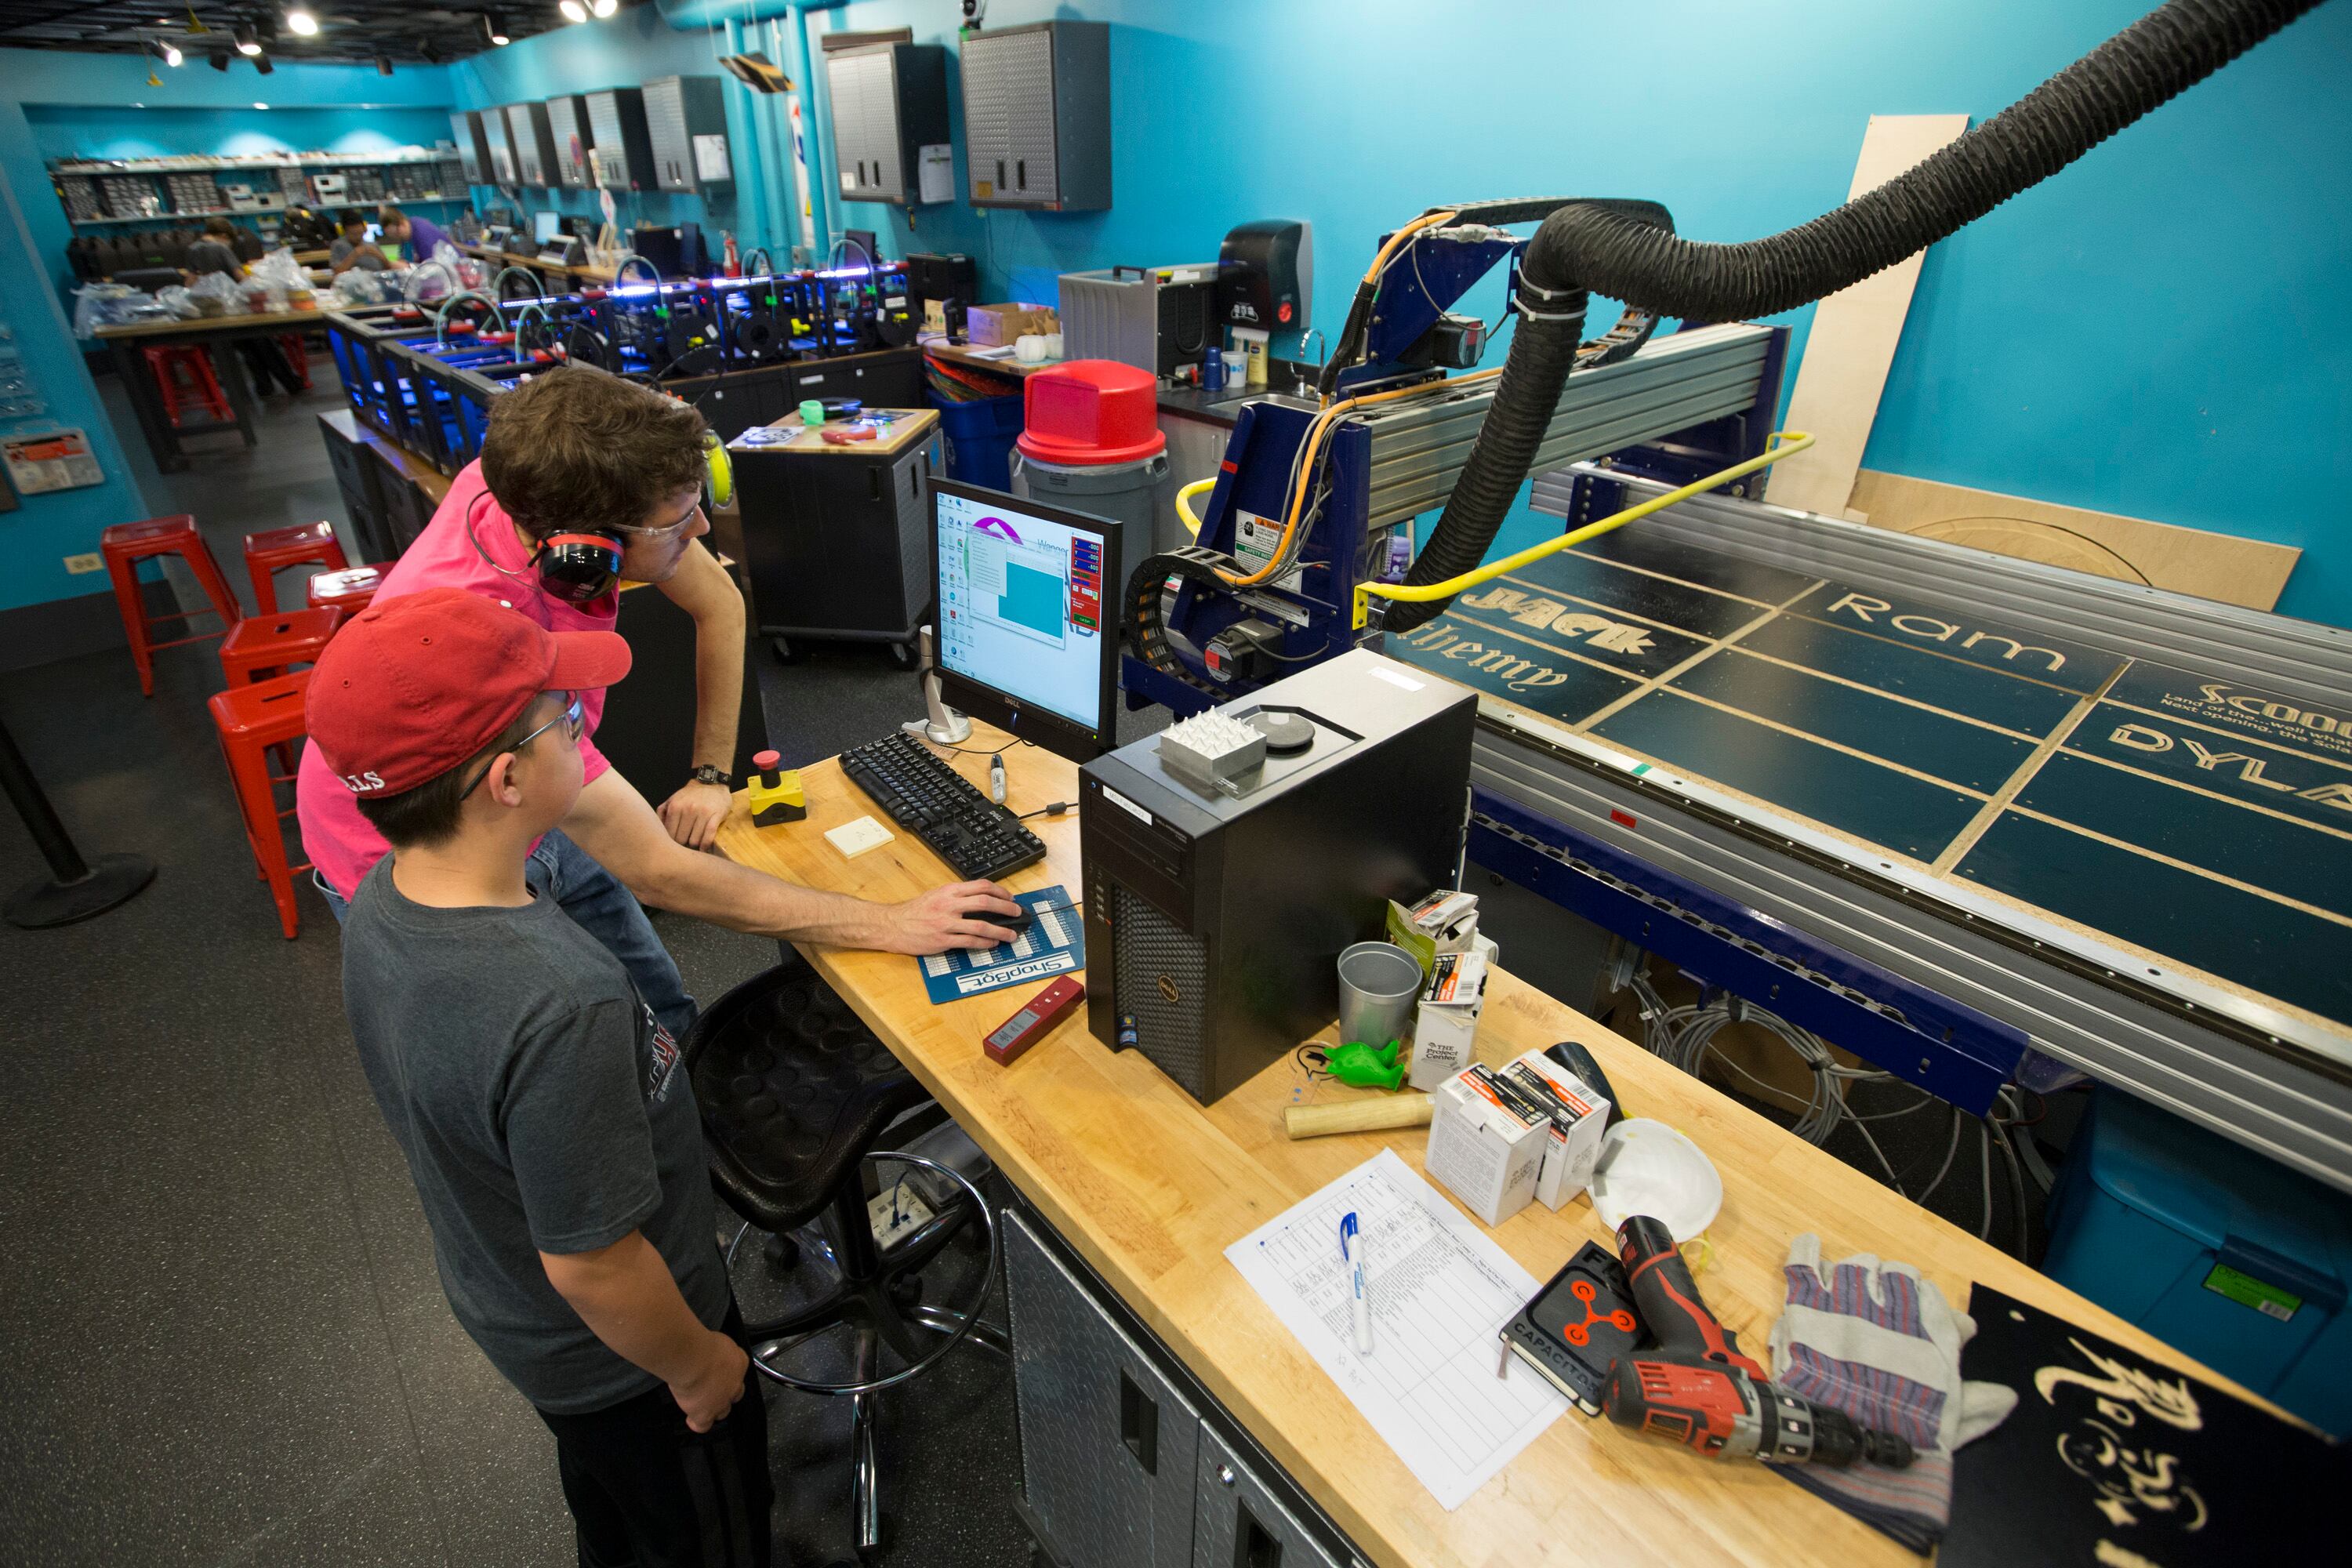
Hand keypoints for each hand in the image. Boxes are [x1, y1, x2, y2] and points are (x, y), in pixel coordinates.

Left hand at [657, 779, 733, 850]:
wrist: (713, 782)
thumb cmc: (691, 794)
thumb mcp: (673, 798)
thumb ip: (662, 812)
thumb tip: (658, 829)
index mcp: (675, 806)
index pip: (670, 833)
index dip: (672, 841)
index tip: (675, 843)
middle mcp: (688, 809)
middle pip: (682, 839)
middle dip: (683, 843)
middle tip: (686, 842)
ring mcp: (703, 813)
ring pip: (695, 840)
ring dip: (695, 844)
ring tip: (695, 842)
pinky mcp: (716, 816)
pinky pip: (708, 837)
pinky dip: (705, 845)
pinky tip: (703, 847)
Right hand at [669, 1330, 749, 1432]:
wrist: (693, 1358)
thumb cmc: (701, 1343)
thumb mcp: (716, 1339)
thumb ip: (717, 1348)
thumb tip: (708, 1348)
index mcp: (739, 1362)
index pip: (738, 1371)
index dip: (728, 1374)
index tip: (718, 1371)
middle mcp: (734, 1384)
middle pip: (734, 1394)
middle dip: (725, 1393)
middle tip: (711, 1388)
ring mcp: (721, 1402)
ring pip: (722, 1412)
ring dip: (714, 1408)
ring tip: (702, 1403)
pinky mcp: (704, 1414)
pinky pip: (703, 1426)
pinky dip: (698, 1423)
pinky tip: (692, 1418)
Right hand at [871, 880, 1022, 953]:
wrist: (892, 925)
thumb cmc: (913, 911)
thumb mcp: (936, 895)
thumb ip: (956, 896)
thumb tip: (980, 900)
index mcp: (949, 891)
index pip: (981, 886)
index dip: (1000, 891)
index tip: (1010, 898)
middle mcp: (949, 904)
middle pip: (986, 902)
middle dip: (1006, 908)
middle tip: (1017, 913)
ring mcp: (946, 923)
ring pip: (981, 925)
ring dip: (1001, 930)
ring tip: (1011, 935)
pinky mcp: (942, 940)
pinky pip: (970, 941)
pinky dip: (985, 943)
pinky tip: (993, 943)